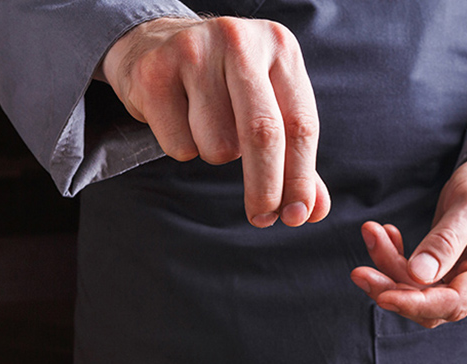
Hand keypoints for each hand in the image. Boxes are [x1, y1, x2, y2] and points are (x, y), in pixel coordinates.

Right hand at [99, 16, 329, 227]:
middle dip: (266, 187)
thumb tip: (313, 210)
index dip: (301, 178)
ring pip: (218, 145)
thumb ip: (294, 157)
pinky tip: (178, 117)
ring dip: (216, 153)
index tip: (298, 215)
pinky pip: (179, 145)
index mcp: (280, 47)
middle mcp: (240, 42)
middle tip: (263, 218)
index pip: (301, 124)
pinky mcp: (154, 72)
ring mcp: (194, 52)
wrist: (155, 42)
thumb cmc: (224, 82)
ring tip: (206, 124)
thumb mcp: (268, 104)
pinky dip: (182, 147)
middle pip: (263, 133)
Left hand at [350, 142, 466, 327]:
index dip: (417, 303)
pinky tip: (386, 235)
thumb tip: (419, 275)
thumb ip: (447, 240)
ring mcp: (463, 278)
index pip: (455, 303)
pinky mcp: (447, 269)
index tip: (384, 296)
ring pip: (417, 291)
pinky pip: (415, 275)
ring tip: (372, 233)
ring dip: (389, 267)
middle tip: (359, 271)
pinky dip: (395, 258)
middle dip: (393, 288)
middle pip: (431, 304)